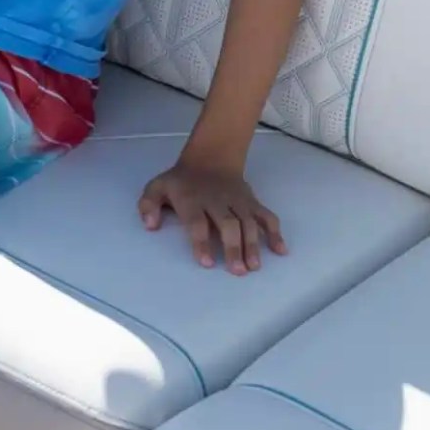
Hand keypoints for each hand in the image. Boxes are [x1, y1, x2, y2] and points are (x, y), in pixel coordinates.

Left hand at [138, 159, 285, 275]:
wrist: (210, 158)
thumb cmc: (181, 181)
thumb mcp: (157, 187)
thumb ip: (148, 205)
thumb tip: (150, 225)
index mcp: (192, 200)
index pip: (197, 222)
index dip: (201, 242)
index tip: (206, 263)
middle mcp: (217, 201)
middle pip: (228, 224)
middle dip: (233, 247)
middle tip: (237, 271)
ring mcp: (237, 201)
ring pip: (249, 222)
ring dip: (253, 244)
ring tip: (254, 267)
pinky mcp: (252, 202)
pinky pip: (266, 216)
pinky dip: (275, 232)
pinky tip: (281, 251)